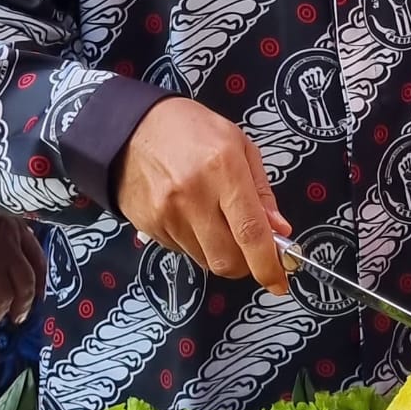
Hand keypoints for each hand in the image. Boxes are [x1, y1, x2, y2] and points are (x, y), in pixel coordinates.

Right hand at [116, 100, 290, 292]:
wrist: (130, 127)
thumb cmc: (190, 129)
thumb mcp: (238, 145)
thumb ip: (261, 192)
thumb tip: (279, 230)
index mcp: (223, 168)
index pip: (250, 232)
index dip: (268, 264)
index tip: (280, 281)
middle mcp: (194, 196)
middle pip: (227, 259)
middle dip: (245, 264)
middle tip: (250, 249)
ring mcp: (168, 214)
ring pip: (206, 260)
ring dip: (220, 252)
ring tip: (215, 220)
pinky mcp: (150, 226)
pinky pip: (183, 251)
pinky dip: (196, 244)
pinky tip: (192, 216)